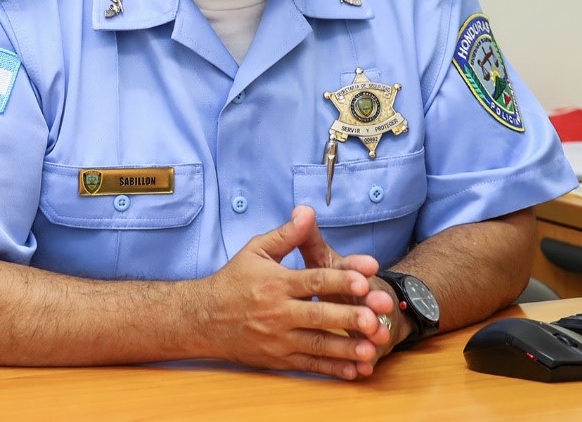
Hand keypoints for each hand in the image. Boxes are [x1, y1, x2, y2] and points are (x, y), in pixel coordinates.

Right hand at [191, 207, 388, 379]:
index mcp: (275, 283)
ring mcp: (279, 339)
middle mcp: (277, 312)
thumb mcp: (256, 250)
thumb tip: (308, 211)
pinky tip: (357, 370)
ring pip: (318, 345)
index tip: (365, 277)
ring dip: (347, 348)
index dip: (340, 279)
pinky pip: (310, 366)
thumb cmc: (233, 281)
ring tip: (373, 348)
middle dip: (350, 316)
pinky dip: (334, 370)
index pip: (313, 281)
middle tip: (378, 316)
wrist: (203, 319)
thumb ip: (286, 234)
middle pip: (319, 315)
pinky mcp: (279, 359)